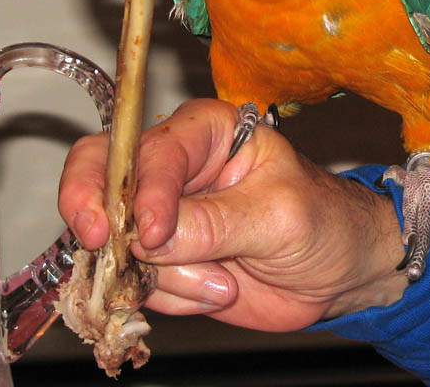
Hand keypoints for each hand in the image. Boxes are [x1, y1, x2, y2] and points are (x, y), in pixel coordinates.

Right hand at [58, 99, 406, 330]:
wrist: (339, 273)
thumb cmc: (323, 221)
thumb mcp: (279, 216)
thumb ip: (215, 223)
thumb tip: (151, 237)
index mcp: (209, 131)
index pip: (154, 149)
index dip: (144, 189)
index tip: (154, 232)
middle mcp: (177, 166)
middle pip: (100, 171)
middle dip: (90, 208)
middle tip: (99, 244)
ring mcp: (163, 215)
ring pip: (116, 241)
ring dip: (162, 275)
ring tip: (224, 283)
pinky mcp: (161, 261)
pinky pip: (135, 282)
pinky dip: (168, 298)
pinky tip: (217, 292)